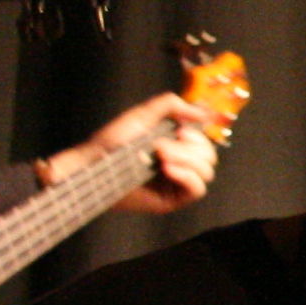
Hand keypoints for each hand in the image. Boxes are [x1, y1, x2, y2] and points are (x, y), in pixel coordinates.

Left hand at [54, 92, 223, 216]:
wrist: (96, 164)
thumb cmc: (113, 142)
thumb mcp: (143, 115)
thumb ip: (171, 105)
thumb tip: (203, 112)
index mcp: (175, 145)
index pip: (204, 142)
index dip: (200, 135)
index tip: (182, 131)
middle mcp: (180, 163)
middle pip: (209, 156)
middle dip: (188, 148)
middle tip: (160, 146)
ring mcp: (177, 182)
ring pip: (206, 171)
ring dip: (186, 159)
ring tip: (160, 157)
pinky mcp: (173, 199)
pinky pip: (197, 189)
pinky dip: (187, 176)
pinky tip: (167, 170)